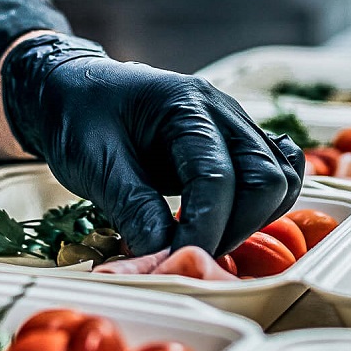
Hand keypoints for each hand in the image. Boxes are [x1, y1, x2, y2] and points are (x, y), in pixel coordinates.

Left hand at [1, 34, 304, 256]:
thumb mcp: (93, 160)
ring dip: (252, 220)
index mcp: (186, 105)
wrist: (71, 87)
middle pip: (264, 178)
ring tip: (205, 240)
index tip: (177, 262)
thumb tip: (164, 256)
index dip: (203, 229)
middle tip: (189, 255)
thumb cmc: (77, 115)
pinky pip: (275, 170)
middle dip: (234, 228)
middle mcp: (222, 111)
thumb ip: (132, 206)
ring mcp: (234, 125)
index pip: (216, 177)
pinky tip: (229, 219)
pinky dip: (263, 203)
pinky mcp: (234, 142)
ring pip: (279, 178)